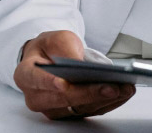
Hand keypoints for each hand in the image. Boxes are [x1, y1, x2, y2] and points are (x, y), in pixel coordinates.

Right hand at [13, 30, 135, 119]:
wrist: (51, 58)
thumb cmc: (51, 48)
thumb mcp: (56, 38)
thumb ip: (64, 48)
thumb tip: (78, 63)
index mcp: (26, 75)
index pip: (35, 80)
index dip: (48, 83)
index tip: (63, 84)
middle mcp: (36, 97)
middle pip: (62, 99)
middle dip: (89, 94)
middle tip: (111, 87)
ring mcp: (53, 108)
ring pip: (79, 108)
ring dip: (105, 100)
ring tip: (125, 88)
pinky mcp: (71, 113)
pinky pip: (91, 111)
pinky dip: (109, 103)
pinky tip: (124, 92)